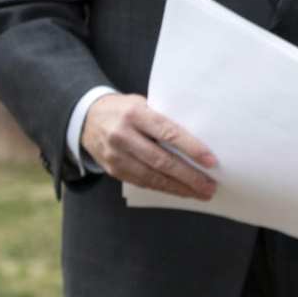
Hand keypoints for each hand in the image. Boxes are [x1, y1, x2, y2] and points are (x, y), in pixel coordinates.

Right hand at [80, 93, 216, 199]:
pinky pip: (142, 182)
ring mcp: (115, 155)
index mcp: (135, 114)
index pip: (168, 132)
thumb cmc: (125, 109)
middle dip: (189, 176)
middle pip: (161, 160)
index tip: (211, 161)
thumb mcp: (143, 103)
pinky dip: (164, 188)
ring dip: (179, 187)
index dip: (191, 148)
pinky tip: (180, 191)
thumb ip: (164, 119)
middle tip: (210, 185)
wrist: (87, 118)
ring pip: (152, 177)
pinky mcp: (113, 169)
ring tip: (201, 192)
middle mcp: (122, 135)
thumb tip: (199, 139)